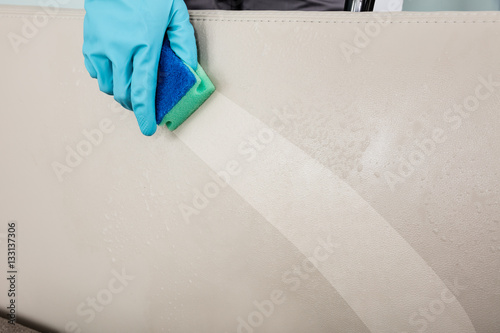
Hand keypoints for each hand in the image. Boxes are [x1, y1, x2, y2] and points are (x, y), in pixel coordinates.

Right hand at [83, 0, 197, 135]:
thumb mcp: (175, 14)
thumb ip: (184, 43)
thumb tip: (189, 68)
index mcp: (144, 45)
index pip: (143, 90)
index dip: (146, 114)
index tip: (148, 129)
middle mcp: (119, 50)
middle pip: (124, 94)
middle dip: (135, 106)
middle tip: (144, 105)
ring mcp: (100, 47)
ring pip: (108, 87)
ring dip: (121, 92)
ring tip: (132, 83)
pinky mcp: (89, 43)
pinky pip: (95, 73)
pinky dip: (106, 78)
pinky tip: (118, 69)